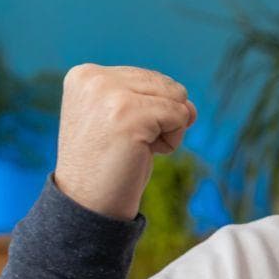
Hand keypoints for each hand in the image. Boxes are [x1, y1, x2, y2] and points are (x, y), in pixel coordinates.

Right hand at [54, 63, 197, 219]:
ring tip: (135, 148)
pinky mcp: (130, 114)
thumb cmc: (109, 165)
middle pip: (167, 85)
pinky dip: (172, 141)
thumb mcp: (123, 120)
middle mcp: (94, 78)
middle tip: (129, 144)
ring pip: (177, 98)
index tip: (119, 135)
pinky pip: (180, 115)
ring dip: (167, 130)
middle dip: (161, 119)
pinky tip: (144, 154)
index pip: (149, 77)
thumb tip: (191, 107)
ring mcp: (110, 94)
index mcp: (86, 74)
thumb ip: (153, 99)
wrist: (87, 205)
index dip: (149, 112)